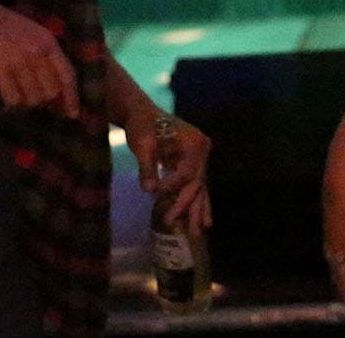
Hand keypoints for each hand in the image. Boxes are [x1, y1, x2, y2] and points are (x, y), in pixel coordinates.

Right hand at [0, 0, 78, 119]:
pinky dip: (10, 100)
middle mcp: (37, 53)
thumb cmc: (3, 27)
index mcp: (48, 42)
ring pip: (33, 98)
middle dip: (43, 99)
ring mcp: (19, 62)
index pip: (68, 75)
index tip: (73, 114)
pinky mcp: (0, 71)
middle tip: (31, 95)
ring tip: (14, 87)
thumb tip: (56, 90)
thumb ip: (45, 56)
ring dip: (25, 99)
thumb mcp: (32, 34)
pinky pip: (14, 99)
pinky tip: (4, 90)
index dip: (72, 97)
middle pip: (51, 92)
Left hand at [126, 113, 211, 233]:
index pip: (186, 174)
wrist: (141, 113)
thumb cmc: (141, 125)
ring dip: (197, 209)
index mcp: (194, 143)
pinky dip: (195, 201)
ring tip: (199, 232)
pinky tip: (202, 219)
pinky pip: (194, 185)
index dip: (171, 186)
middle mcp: (201, 150)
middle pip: (197, 184)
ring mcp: (199, 157)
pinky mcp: (191, 163)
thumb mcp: (142, 144)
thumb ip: (147, 167)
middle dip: (189, 207)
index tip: (155, 191)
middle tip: (184, 229)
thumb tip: (149, 191)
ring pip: (199, 187)